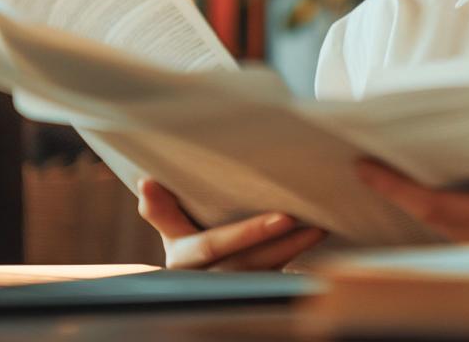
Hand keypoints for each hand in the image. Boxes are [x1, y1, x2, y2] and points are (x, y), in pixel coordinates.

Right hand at [136, 178, 325, 269]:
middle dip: (286, 244)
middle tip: (315, 222)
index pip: (217, 246)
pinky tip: (317, 237)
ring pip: (269, 271)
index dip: (250, 233)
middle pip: (251, 262)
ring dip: (298, 250)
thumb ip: (161, 211)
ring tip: (323, 227)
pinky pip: (280, 274)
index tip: (284, 218)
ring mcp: (235, 285)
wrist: (198, 276)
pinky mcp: (257, 287)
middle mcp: (209, 278)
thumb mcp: (171, 229)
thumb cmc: (187, 240)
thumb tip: (146, 182)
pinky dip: (297, 256)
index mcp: (183, 260)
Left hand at [355, 159, 468, 242]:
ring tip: (388, 179)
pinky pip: (453, 234)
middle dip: (393, 192)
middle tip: (365, 168)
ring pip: (437, 226)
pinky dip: (434, 215)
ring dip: (412, 204)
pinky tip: (428, 201)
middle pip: (426, 215)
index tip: (365, 168)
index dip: (394, 187)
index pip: (433, 203)